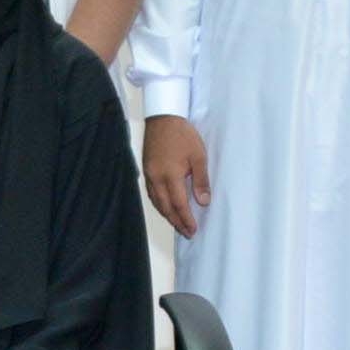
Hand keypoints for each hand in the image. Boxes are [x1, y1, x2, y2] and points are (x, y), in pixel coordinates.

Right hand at [142, 115, 210, 238]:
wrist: (163, 117)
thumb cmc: (183, 134)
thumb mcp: (198, 156)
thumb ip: (201, 180)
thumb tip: (203, 202)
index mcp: (170, 175)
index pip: (179, 204)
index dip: (186, 219)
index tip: (193, 230)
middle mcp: (156, 178)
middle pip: (165, 206)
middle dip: (176, 221)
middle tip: (186, 232)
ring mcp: (149, 174)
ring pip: (156, 201)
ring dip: (167, 214)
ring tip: (177, 223)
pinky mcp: (146, 169)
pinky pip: (151, 193)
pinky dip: (159, 203)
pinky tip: (164, 206)